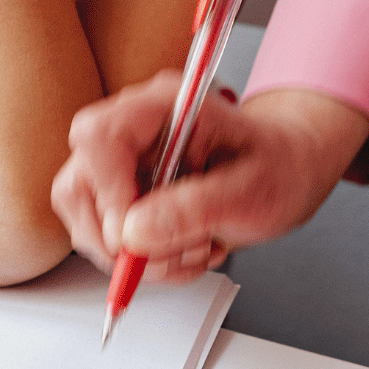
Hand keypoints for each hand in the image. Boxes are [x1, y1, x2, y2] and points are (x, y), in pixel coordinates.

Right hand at [52, 76, 368, 282]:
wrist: (289, 170)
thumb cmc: (279, 164)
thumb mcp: (252, 189)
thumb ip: (194, 208)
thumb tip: (134, 233)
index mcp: (165, 107)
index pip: (99, 136)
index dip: (107, 191)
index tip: (133, 232)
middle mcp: (135, 131)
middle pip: (78, 184)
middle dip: (118, 236)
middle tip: (167, 253)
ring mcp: (125, 166)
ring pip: (87, 220)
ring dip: (138, 255)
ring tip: (192, 249)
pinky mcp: (124, 197)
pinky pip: (107, 239)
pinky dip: (145, 261)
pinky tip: (184, 249)